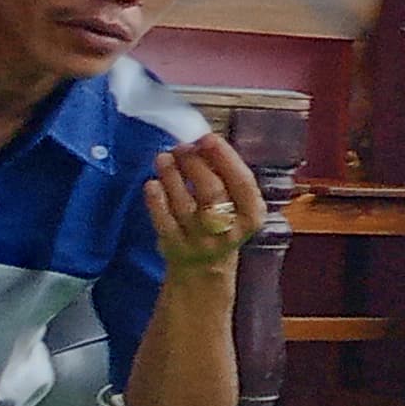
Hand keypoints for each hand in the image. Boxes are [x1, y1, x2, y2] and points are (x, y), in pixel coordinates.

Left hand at [142, 133, 268, 281]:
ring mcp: (200, 241)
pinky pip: (163, 221)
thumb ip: (226, 175)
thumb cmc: (223, 222)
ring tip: (164, 158)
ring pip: (185, 205)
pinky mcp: (175, 247)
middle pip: (212, 192)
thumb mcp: (237, 203)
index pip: (243, 184)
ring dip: (173, 176)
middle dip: (195, 164)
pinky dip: (156, 200)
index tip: (208, 138)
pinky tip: (152, 183)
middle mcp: (229, 230)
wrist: (206, 267)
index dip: (225, 158)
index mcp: (251, 216)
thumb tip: (202, 143)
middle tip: (182, 147)